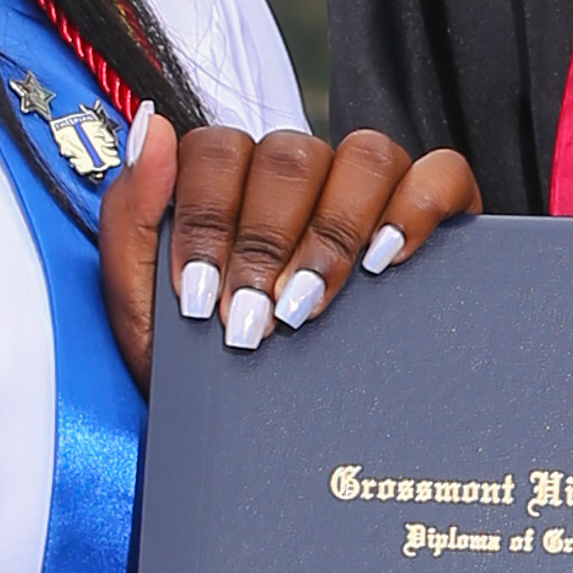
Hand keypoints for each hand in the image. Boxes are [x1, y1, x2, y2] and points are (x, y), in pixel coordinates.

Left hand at [100, 108, 483, 381]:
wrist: (265, 447)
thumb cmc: (202, 370)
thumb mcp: (144, 307)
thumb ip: (131, 214)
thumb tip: (151, 125)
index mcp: (230, 181)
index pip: (216, 150)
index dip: (206, 219)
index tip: (199, 299)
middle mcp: (300, 173)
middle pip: (290, 155)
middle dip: (265, 243)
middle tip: (252, 319)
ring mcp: (367, 188)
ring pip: (365, 155)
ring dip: (332, 232)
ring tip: (309, 305)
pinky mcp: (435, 210)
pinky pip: (442, 173)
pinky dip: (417, 206)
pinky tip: (387, 261)